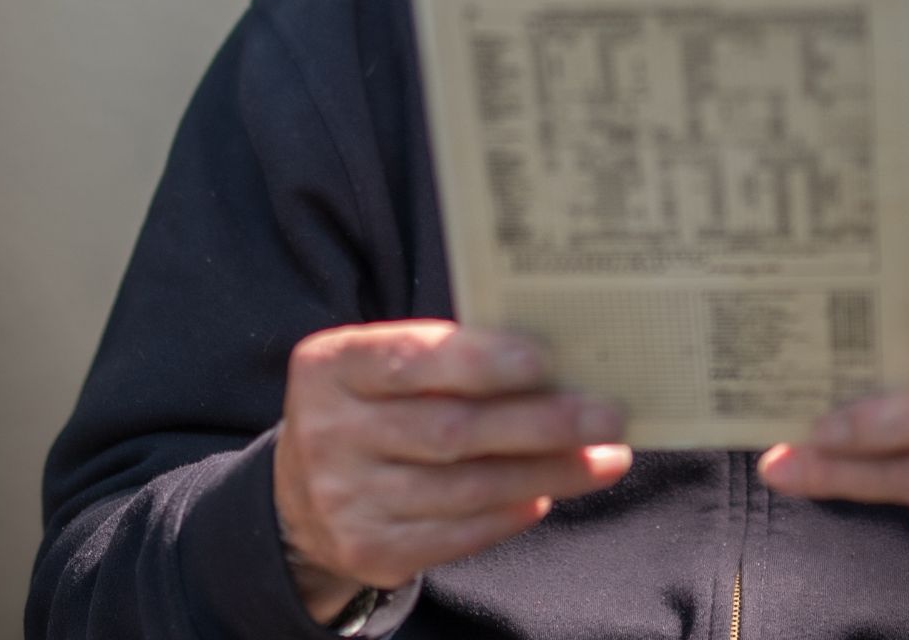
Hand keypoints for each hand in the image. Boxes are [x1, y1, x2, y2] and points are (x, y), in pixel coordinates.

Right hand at [273, 322, 631, 621]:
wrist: (300, 494)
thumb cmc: (372, 409)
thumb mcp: (382, 368)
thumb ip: (446, 359)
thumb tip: (556, 366)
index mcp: (332, 367)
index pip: (412, 360)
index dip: (482, 361)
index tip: (547, 360)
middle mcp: (329, 432)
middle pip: (451, 430)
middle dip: (540, 423)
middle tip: (608, 416)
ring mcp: (345, 498)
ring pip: (465, 487)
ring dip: (546, 473)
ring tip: (603, 458)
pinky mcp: (369, 549)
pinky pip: (456, 534)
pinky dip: (509, 514)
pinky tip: (548, 494)